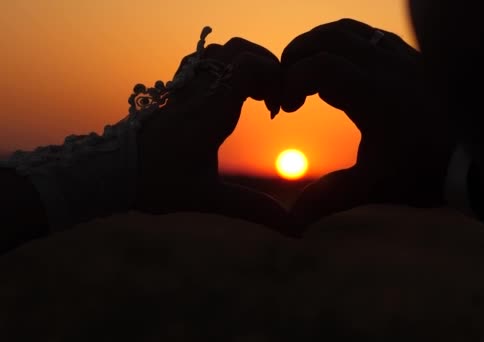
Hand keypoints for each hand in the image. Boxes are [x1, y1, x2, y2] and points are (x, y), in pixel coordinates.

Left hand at [135, 33, 287, 228]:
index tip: (277, 109)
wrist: (109, 171)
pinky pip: (202, 63)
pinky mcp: (173, 91)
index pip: (249, 65)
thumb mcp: (210, 198)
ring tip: (254, 96)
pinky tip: (228, 99)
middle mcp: (198, 90)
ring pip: (219, 52)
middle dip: (265, 67)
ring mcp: (183, 87)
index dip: (274, 77)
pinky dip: (224, 70)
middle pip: (239, 50)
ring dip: (244, 66)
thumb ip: (254, 209)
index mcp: (210, 110)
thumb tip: (296, 230)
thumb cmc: (158, 184)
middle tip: (271, 99)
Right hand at [280, 19, 455, 224]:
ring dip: (322, 44)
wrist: (480, 158)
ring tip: (311, 72)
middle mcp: (385, 65)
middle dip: (298, 55)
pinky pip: (373, 35)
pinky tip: (347, 69)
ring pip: (351, 29)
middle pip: (327, 37)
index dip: (288, 82)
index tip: (286, 110)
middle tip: (288, 84)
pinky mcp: (415, 57)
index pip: (315, 66)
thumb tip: (293, 223)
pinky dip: (349, 43)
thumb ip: (329, 198)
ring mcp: (403, 56)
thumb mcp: (373, 186)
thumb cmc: (427, 172)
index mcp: (370, 93)